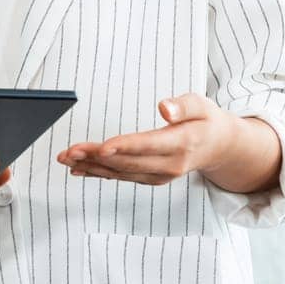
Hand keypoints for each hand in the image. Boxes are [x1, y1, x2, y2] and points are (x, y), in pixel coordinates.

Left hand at [56, 93, 235, 184]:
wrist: (218, 147)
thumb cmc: (206, 121)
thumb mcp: (202, 105)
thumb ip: (183, 106)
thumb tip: (164, 108)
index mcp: (183, 143)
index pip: (150, 145)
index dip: (125, 146)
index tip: (103, 146)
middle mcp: (170, 165)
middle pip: (128, 161)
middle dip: (96, 156)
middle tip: (69, 151)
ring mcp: (160, 175)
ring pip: (121, 172)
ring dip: (91, 166)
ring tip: (66, 158)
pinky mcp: (151, 178)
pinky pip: (122, 177)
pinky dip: (99, 173)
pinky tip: (79, 169)